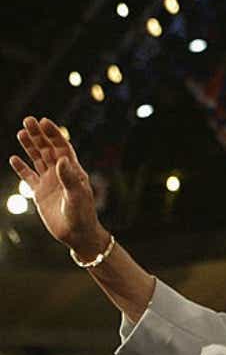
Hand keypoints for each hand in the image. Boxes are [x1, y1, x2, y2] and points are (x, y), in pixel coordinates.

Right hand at [9, 116, 104, 254]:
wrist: (77, 234)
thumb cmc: (82, 215)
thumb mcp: (77, 196)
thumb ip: (69, 178)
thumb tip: (62, 159)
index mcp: (73, 170)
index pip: (62, 147)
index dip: (53, 134)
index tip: (44, 121)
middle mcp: (61, 173)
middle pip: (48, 149)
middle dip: (39, 135)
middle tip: (28, 120)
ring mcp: (50, 182)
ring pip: (37, 159)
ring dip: (29, 146)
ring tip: (20, 132)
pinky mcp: (39, 193)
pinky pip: (28, 177)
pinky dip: (21, 168)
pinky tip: (13, 158)